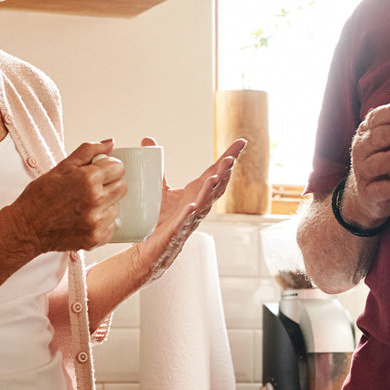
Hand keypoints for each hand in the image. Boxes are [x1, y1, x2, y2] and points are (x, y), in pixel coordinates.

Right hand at [9, 139, 126, 252]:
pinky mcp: (96, 238)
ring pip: (117, 206)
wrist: (27, 227)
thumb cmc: (40, 197)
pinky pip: (111, 225)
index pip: (118, 167)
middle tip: (92, 188)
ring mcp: (97, 221)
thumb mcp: (61, 167)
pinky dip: (102, 222)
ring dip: (106, 204)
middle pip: (122, 187)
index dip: (109, 167)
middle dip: (110, 184)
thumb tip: (109, 144)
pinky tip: (85, 218)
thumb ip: (88, 151)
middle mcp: (95, 200)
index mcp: (88, 179)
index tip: (100, 172)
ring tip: (85, 205)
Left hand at [137, 137, 245, 280]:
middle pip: (215, 186)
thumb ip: (159, 166)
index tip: (241, 143)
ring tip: (216, 176)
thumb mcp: (160, 188)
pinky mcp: (175, 232)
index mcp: (196, 192)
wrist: (150, 249)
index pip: (216, 171)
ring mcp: (189, 219)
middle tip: (231, 158)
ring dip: (211, 190)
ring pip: (204, 202)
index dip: (229, 158)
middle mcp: (198, 204)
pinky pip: (184, 222)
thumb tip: (148, 140)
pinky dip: (190, 214)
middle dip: (224, 172)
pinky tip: (193, 205)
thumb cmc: (161, 220)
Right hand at [339, 100, 389, 228]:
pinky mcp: (369, 193)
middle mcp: (361, 149)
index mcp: (367, 131)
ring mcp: (363, 171)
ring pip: (380, 162)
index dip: (388, 113)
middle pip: (378, 138)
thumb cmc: (389, 156)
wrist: (370, 196)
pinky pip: (383, 189)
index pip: (374, 118)